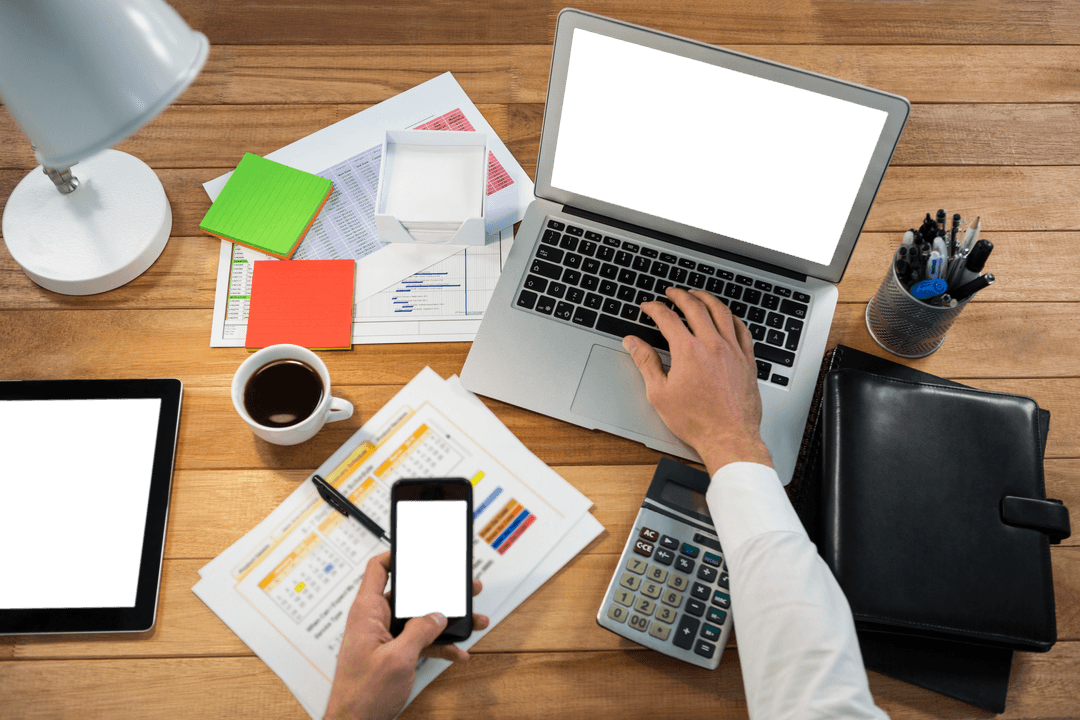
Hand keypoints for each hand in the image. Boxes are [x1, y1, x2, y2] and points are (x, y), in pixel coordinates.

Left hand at [323, 551, 488, 719]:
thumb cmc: (361, 695)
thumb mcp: (397, 659)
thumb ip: (419, 632)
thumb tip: (437, 615)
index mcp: (367, 613)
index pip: (378, 569)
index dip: (397, 554)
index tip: (419, 548)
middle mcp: (375, 621)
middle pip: (409, 594)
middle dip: (438, 591)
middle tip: (462, 586)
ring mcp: (385, 638)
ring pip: (420, 618)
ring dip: (446, 620)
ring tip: (472, 618)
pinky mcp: (394, 654)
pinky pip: (421, 641)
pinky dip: (440, 645)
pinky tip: (458, 651)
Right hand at [623, 288, 772, 475]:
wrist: (729, 437)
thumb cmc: (696, 421)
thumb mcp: (660, 393)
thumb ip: (646, 362)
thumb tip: (633, 343)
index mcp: (688, 351)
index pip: (667, 318)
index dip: (654, 308)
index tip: (648, 307)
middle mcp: (713, 345)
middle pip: (695, 307)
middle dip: (680, 296)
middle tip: (671, 292)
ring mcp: (733, 350)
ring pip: (721, 312)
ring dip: (706, 299)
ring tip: (697, 295)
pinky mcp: (747, 360)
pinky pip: (741, 328)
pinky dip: (731, 316)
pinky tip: (727, 316)